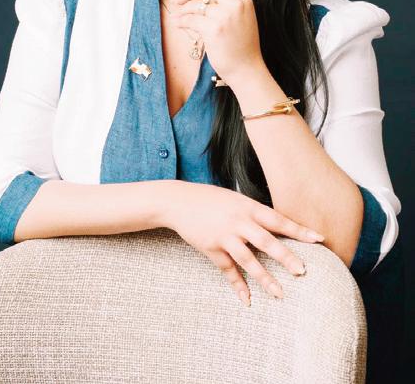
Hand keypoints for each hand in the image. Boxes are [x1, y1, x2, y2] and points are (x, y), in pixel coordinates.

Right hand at [162, 181, 323, 304]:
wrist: (179, 201)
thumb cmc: (211, 199)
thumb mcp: (235, 200)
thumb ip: (254, 212)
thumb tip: (277, 224)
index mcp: (248, 207)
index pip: (279, 219)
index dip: (299, 230)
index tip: (319, 239)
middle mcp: (238, 221)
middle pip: (267, 241)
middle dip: (286, 257)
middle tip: (303, 272)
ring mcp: (224, 235)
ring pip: (248, 260)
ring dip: (265, 278)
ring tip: (280, 294)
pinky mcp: (211, 248)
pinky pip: (228, 270)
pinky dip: (238, 286)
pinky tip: (247, 299)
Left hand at [169, 0, 262, 83]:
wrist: (247, 69)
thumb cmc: (242, 46)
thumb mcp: (243, 18)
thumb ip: (228, 3)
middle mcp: (236, 4)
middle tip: (177, 0)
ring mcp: (225, 17)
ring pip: (196, 5)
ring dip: (182, 10)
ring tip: (177, 16)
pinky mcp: (214, 30)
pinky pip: (191, 19)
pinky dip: (181, 21)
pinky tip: (178, 24)